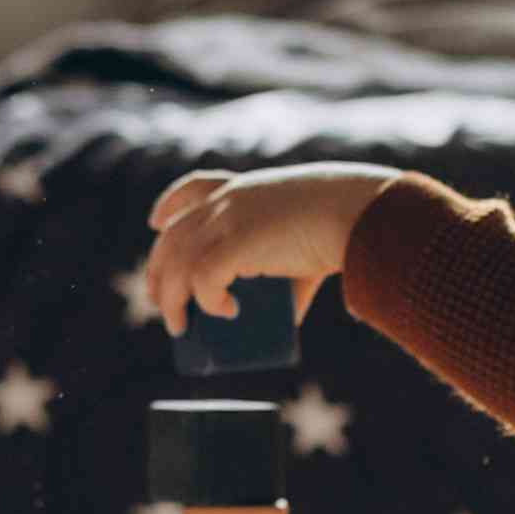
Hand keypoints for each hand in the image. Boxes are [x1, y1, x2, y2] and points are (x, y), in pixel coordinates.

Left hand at [140, 163, 405, 336]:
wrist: (358, 212)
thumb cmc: (344, 223)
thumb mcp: (307, 239)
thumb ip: (293, 277)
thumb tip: (287, 322)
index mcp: (245, 189)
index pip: (193, 188)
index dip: (168, 206)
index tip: (155, 223)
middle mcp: (229, 200)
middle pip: (173, 235)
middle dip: (157, 269)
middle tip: (158, 301)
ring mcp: (230, 219)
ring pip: (179, 261)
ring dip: (171, 298)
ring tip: (179, 325)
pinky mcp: (238, 242)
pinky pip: (203, 277)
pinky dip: (207, 300)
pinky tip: (223, 313)